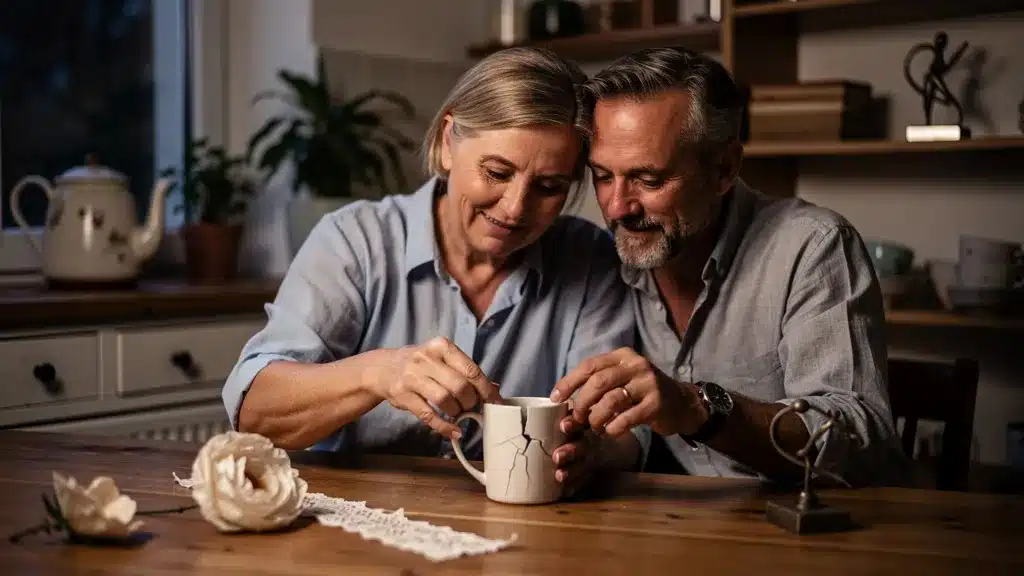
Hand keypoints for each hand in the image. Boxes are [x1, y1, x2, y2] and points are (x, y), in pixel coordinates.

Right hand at [376, 336, 502, 439]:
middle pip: (459, 386)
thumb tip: (494, 388)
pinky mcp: (403, 396)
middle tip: (471, 407)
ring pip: (444, 400)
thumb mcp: (442, 359)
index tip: (496, 402)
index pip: (470, 369)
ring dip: (457, 412)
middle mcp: (425, 359)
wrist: (383, 368)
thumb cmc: (420, 364)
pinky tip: (454, 431)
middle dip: (470, 401)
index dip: (486, 389)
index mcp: (441, 346)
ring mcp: (412, 377)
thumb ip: (466, 371)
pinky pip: (428, 415)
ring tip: (458, 413)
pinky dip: (444, 427)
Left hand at [550, 347, 699, 436]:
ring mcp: (648, 383)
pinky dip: (613, 428)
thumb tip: (564, 401)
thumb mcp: (623, 380)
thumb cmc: (642, 393)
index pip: (590, 365)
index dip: (569, 382)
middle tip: (577, 418)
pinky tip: (611, 432)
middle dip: (582, 403)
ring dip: (596, 418)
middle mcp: (636, 365)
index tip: (555, 398)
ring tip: (594, 427)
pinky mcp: (657, 403)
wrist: (681, 403)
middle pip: (598, 382)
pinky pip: (627, 417)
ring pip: (611, 400)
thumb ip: (599, 385)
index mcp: (623, 356)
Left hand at [551, 417, 600, 496]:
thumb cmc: (574, 426)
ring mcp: (589, 458)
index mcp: (583, 423)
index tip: (563, 426)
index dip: (573, 424)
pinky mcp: (587, 473)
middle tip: (557, 456)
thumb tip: (534, 406)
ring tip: (559, 476)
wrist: (600, 443)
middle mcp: (588, 441)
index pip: (580, 421)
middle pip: (582, 446)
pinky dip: (574, 486)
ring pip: (583, 466)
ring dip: (571, 472)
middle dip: (570, 451)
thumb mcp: (571, 415)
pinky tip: (564, 491)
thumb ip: (557, 411)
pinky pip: (582, 481)